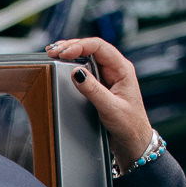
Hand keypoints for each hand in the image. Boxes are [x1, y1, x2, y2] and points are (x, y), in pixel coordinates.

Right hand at [45, 38, 154, 163]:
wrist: (133, 140)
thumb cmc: (129, 124)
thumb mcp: (110, 107)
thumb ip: (93, 90)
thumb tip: (76, 73)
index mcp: (122, 69)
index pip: (99, 47)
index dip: (80, 46)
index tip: (63, 53)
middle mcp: (115, 68)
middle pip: (91, 47)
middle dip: (71, 46)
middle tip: (52, 51)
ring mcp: (107, 75)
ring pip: (86, 55)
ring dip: (69, 52)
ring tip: (53, 52)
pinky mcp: (99, 83)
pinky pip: (84, 67)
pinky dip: (71, 63)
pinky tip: (61, 62)